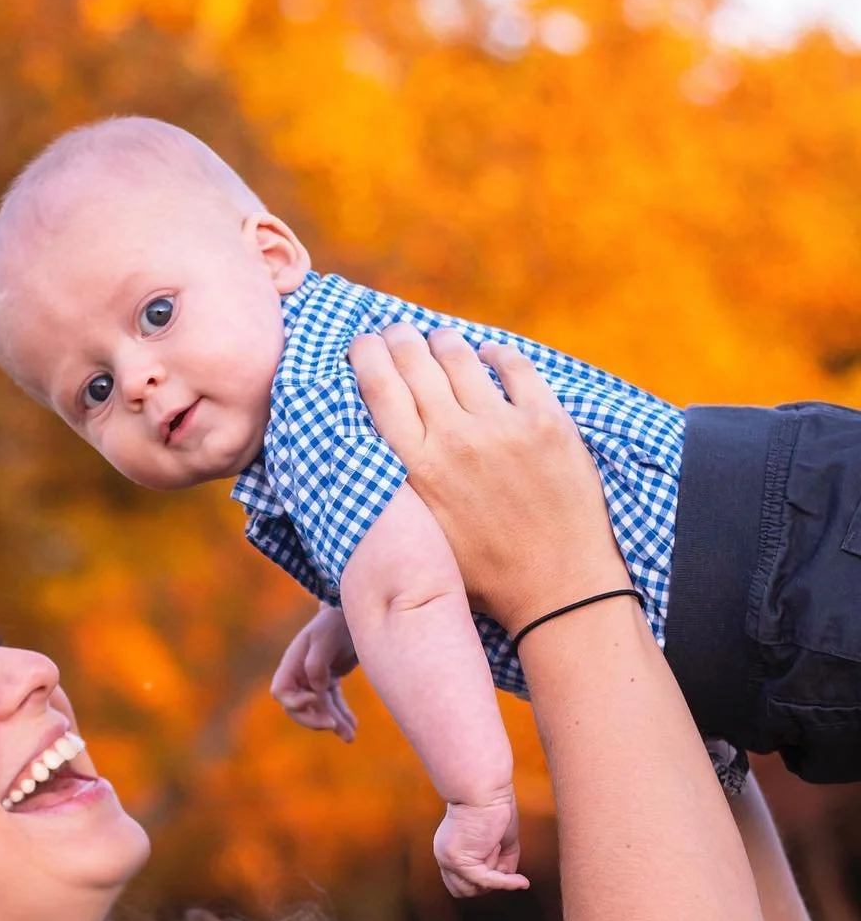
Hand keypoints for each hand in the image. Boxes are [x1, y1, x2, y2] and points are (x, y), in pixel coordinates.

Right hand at [270, 604, 358, 741]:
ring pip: (319, 709)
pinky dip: (342, 716)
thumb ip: (316, 663)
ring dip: (333, 723)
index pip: (281, 692)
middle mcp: (300, 673)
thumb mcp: (326, 638)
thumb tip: (316, 690)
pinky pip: (333, 703)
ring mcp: (314, 678)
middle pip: (298, 708)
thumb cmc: (336, 622)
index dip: (295, 702)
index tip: (317, 699)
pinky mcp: (329, 681)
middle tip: (334, 726)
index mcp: (292, 662)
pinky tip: (353, 728)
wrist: (354, 612)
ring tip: (351, 736)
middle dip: (316, 719)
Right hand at [347, 325, 628, 632]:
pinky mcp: (548, 423)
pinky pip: (516, 367)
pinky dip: (497, 355)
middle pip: (415, 362)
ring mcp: (504, 427)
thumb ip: (392, 491)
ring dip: (444, 342)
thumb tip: (364, 450)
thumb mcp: (419, 536)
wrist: (558, 588)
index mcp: (416, 469)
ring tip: (438, 340)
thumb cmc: (482, 577)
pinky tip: (489, 355)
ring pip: (462, 357)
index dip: (365, 355)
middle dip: (399, 338)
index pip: (378, 388)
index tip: (361, 342)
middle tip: (395, 331)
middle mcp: (455, 440)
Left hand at [432, 792, 528, 898]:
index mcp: (449, 851)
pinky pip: (485, 881)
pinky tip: (521, 881)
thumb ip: (503, 863)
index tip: (499, 864)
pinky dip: (505, 883)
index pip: (460, 883)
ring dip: (494, 872)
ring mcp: (449, 860)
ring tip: (495, 844)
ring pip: (475, 887)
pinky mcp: (459, 860)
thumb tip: (510, 882)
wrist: (484, 788)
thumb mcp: (502, 841)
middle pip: (464, 891)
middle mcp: (444, 857)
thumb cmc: (495, 807)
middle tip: (497, 852)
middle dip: (487, 881)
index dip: (482, 881)